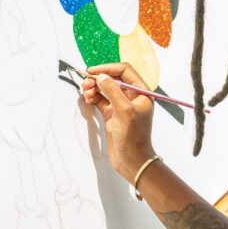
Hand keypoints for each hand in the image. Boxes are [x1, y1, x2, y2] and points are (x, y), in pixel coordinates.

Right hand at [82, 62, 155, 182]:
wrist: (132, 160)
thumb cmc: (134, 138)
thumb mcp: (124, 111)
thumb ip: (112, 91)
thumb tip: (102, 77)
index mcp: (141, 92)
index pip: (124, 71)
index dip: (108, 68)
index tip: (93, 71)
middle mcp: (132, 96)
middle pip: (113, 78)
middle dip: (99, 78)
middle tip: (86, 82)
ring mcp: (121, 105)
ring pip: (106, 88)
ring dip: (94, 87)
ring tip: (86, 91)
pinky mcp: (112, 114)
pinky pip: (101, 99)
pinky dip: (93, 97)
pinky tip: (88, 98)